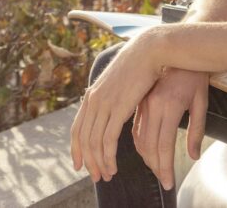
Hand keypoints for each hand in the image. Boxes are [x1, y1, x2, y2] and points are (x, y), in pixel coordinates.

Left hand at [70, 32, 162, 181]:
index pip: (77, 128)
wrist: (150, 50)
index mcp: (93, 95)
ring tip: (107, 175)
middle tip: (96, 176)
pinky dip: (108, 156)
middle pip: (84, 139)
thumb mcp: (119, 83)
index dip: (77, 148)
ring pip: (94, 142)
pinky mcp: (118, 108)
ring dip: (99, 163)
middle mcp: (93, 100)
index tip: (80, 164)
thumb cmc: (140, 65)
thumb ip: (112, 97)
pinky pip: (108, 139)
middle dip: (88, 161)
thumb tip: (113, 108)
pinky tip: (113, 166)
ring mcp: (104, 104)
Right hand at [132, 67, 209, 189]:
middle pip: (148, 146)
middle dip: (155, 167)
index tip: (169, 182)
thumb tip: (193, 156)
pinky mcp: (136, 101)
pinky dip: (135, 144)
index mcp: (170, 105)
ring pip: (136, 139)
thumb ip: (197, 130)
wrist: (176, 49)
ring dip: (145, 158)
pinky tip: (145, 152)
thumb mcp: (201, 102)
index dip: (165, 168)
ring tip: (156, 168)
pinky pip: (131, 129)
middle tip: (163, 179)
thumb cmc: (194, 76)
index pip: (164, 146)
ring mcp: (141, 102)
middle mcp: (152, 104)